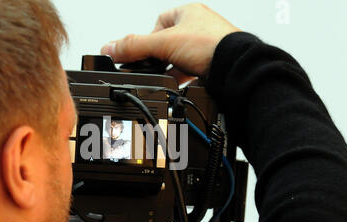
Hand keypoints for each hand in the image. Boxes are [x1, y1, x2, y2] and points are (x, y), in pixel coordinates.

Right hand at [101, 3, 239, 82]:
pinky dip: (183, 77)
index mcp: (188, 12)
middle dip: (160, 56)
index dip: (148, 38)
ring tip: (169, 76)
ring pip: (180, 58)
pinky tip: (179, 84)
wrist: (236, 67)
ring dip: (172, 68)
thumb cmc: (211, 45)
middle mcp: (199, 26)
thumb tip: (110, 48)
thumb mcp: (163, 44)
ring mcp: (207, 45)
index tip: (143, 53)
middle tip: (155, 66)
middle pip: (168, 42)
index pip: (158, 22)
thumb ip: (134, 47)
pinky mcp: (212, 63)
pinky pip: (192, 70)